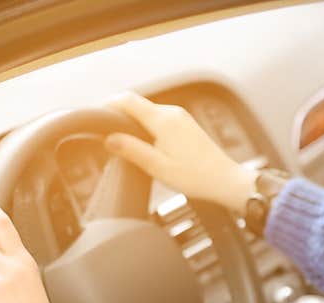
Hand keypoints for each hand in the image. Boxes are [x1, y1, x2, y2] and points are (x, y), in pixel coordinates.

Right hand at [103, 91, 256, 214]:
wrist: (225, 181)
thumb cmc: (196, 177)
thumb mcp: (158, 167)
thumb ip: (132, 150)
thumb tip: (109, 138)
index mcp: (163, 120)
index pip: (128, 100)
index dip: (109, 105)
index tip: (98, 117)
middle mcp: (173, 113)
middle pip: (137, 106)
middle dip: (121, 118)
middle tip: (109, 137)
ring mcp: (181, 118)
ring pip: (149, 114)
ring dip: (136, 125)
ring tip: (128, 146)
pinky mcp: (187, 126)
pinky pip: (161, 121)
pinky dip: (149, 129)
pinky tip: (149, 147)